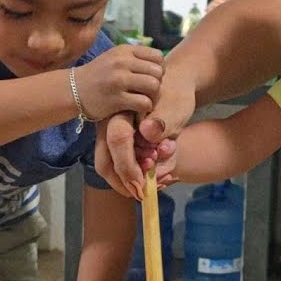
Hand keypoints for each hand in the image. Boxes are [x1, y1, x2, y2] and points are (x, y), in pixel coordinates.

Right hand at [71, 44, 163, 121]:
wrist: (72, 90)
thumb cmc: (97, 76)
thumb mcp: (114, 58)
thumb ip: (135, 58)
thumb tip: (160, 64)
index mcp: (124, 51)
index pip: (157, 57)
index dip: (159, 70)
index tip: (149, 79)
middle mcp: (122, 62)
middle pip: (158, 72)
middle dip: (157, 85)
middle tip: (148, 93)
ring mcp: (119, 80)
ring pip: (154, 86)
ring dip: (153, 97)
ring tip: (143, 101)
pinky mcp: (116, 99)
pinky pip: (144, 103)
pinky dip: (144, 109)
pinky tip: (136, 110)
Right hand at [97, 70, 195, 196]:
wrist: (174, 86)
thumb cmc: (175, 94)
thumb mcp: (175, 104)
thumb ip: (164, 119)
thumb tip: (148, 133)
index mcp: (122, 110)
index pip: (117, 141)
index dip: (128, 166)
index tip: (142, 184)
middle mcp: (111, 125)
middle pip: (105, 163)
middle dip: (124, 183)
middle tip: (145, 194)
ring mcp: (113, 137)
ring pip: (111, 169)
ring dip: (131, 183)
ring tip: (161, 180)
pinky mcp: (121, 146)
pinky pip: (121, 168)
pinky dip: (136, 178)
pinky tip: (159, 176)